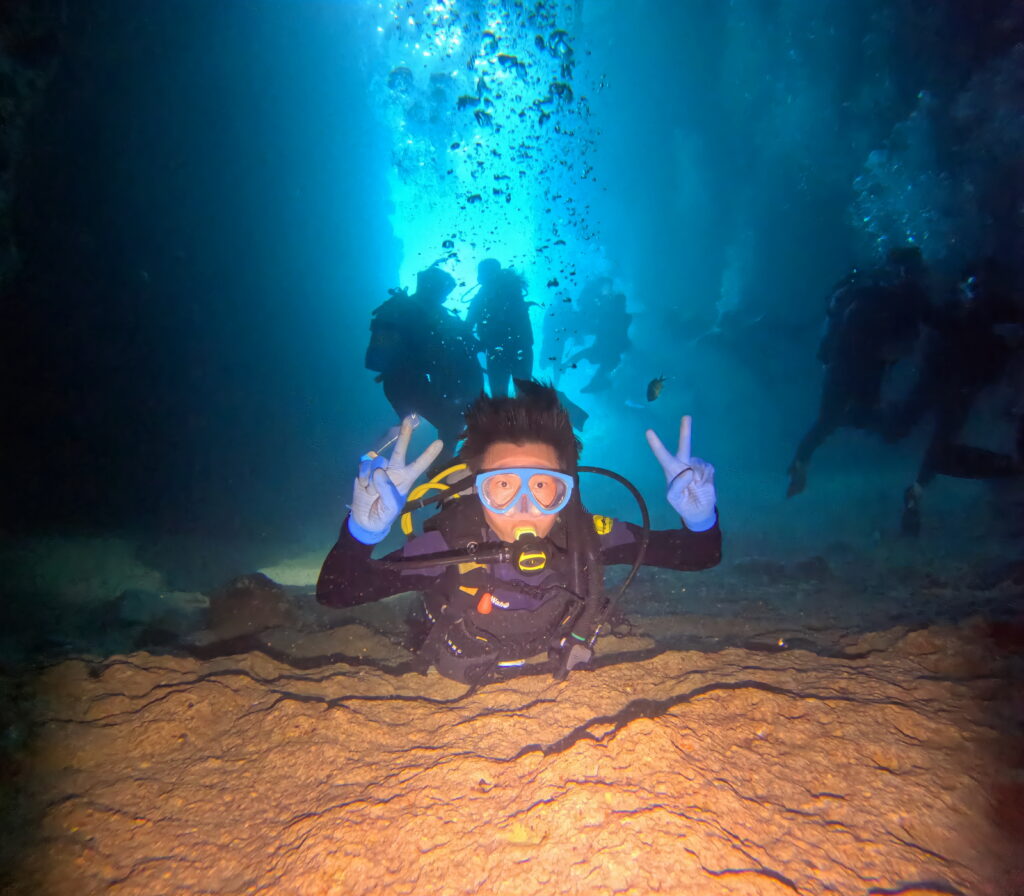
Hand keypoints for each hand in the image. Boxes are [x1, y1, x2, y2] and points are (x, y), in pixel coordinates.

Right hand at [348, 416, 442, 544]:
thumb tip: (379, 471)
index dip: (428, 454)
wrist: (365, 520)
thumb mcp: (390, 507)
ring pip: (378, 461)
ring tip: (371, 492)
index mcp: (405, 479)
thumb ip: (387, 490)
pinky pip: (364, 466)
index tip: (439, 442)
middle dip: (404, 435)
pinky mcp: (365, 470)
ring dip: (372, 478)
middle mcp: (393, 471)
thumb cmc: (384, 514)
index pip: (419, 465)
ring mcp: (378, 469)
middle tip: (409, 419)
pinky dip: (363, 477)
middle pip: (400, 450)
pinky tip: (364, 487)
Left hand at [645, 415, 716, 531]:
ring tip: (695, 487)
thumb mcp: (674, 498)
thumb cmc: (682, 502)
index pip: (662, 455)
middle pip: (684, 446)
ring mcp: (696, 465)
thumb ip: (677, 486)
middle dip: (685, 431)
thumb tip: (688, 470)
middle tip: (686, 416)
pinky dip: (706, 479)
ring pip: (698, 464)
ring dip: (698, 478)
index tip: (648, 431)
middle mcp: (683, 464)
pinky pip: (708, 469)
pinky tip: (702, 485)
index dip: (656, 444)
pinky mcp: (707, 469)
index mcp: (671, 470)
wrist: (698, 511)